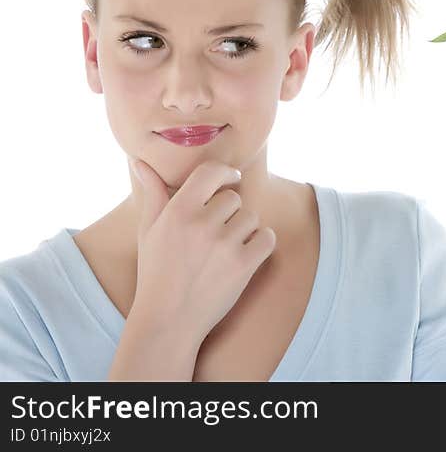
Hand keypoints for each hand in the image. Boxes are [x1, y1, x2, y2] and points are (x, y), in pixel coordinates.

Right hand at [127, 158, 276, 343]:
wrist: (167, 320)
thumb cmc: (156, 272)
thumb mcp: (148, 230)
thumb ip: (152, 193)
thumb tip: (140, 162)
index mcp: (177, 210)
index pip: (212, 171)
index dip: (226, 173)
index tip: (231, 179)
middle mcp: (201, 223)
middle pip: (234, 198)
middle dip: (229, 213)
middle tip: (213, 235)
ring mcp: (224, 244)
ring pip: (252, 218)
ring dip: (244, 231)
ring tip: (223, 251)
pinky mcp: (244, 264)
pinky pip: (267, 238)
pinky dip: (261, 245)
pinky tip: (244, 255)